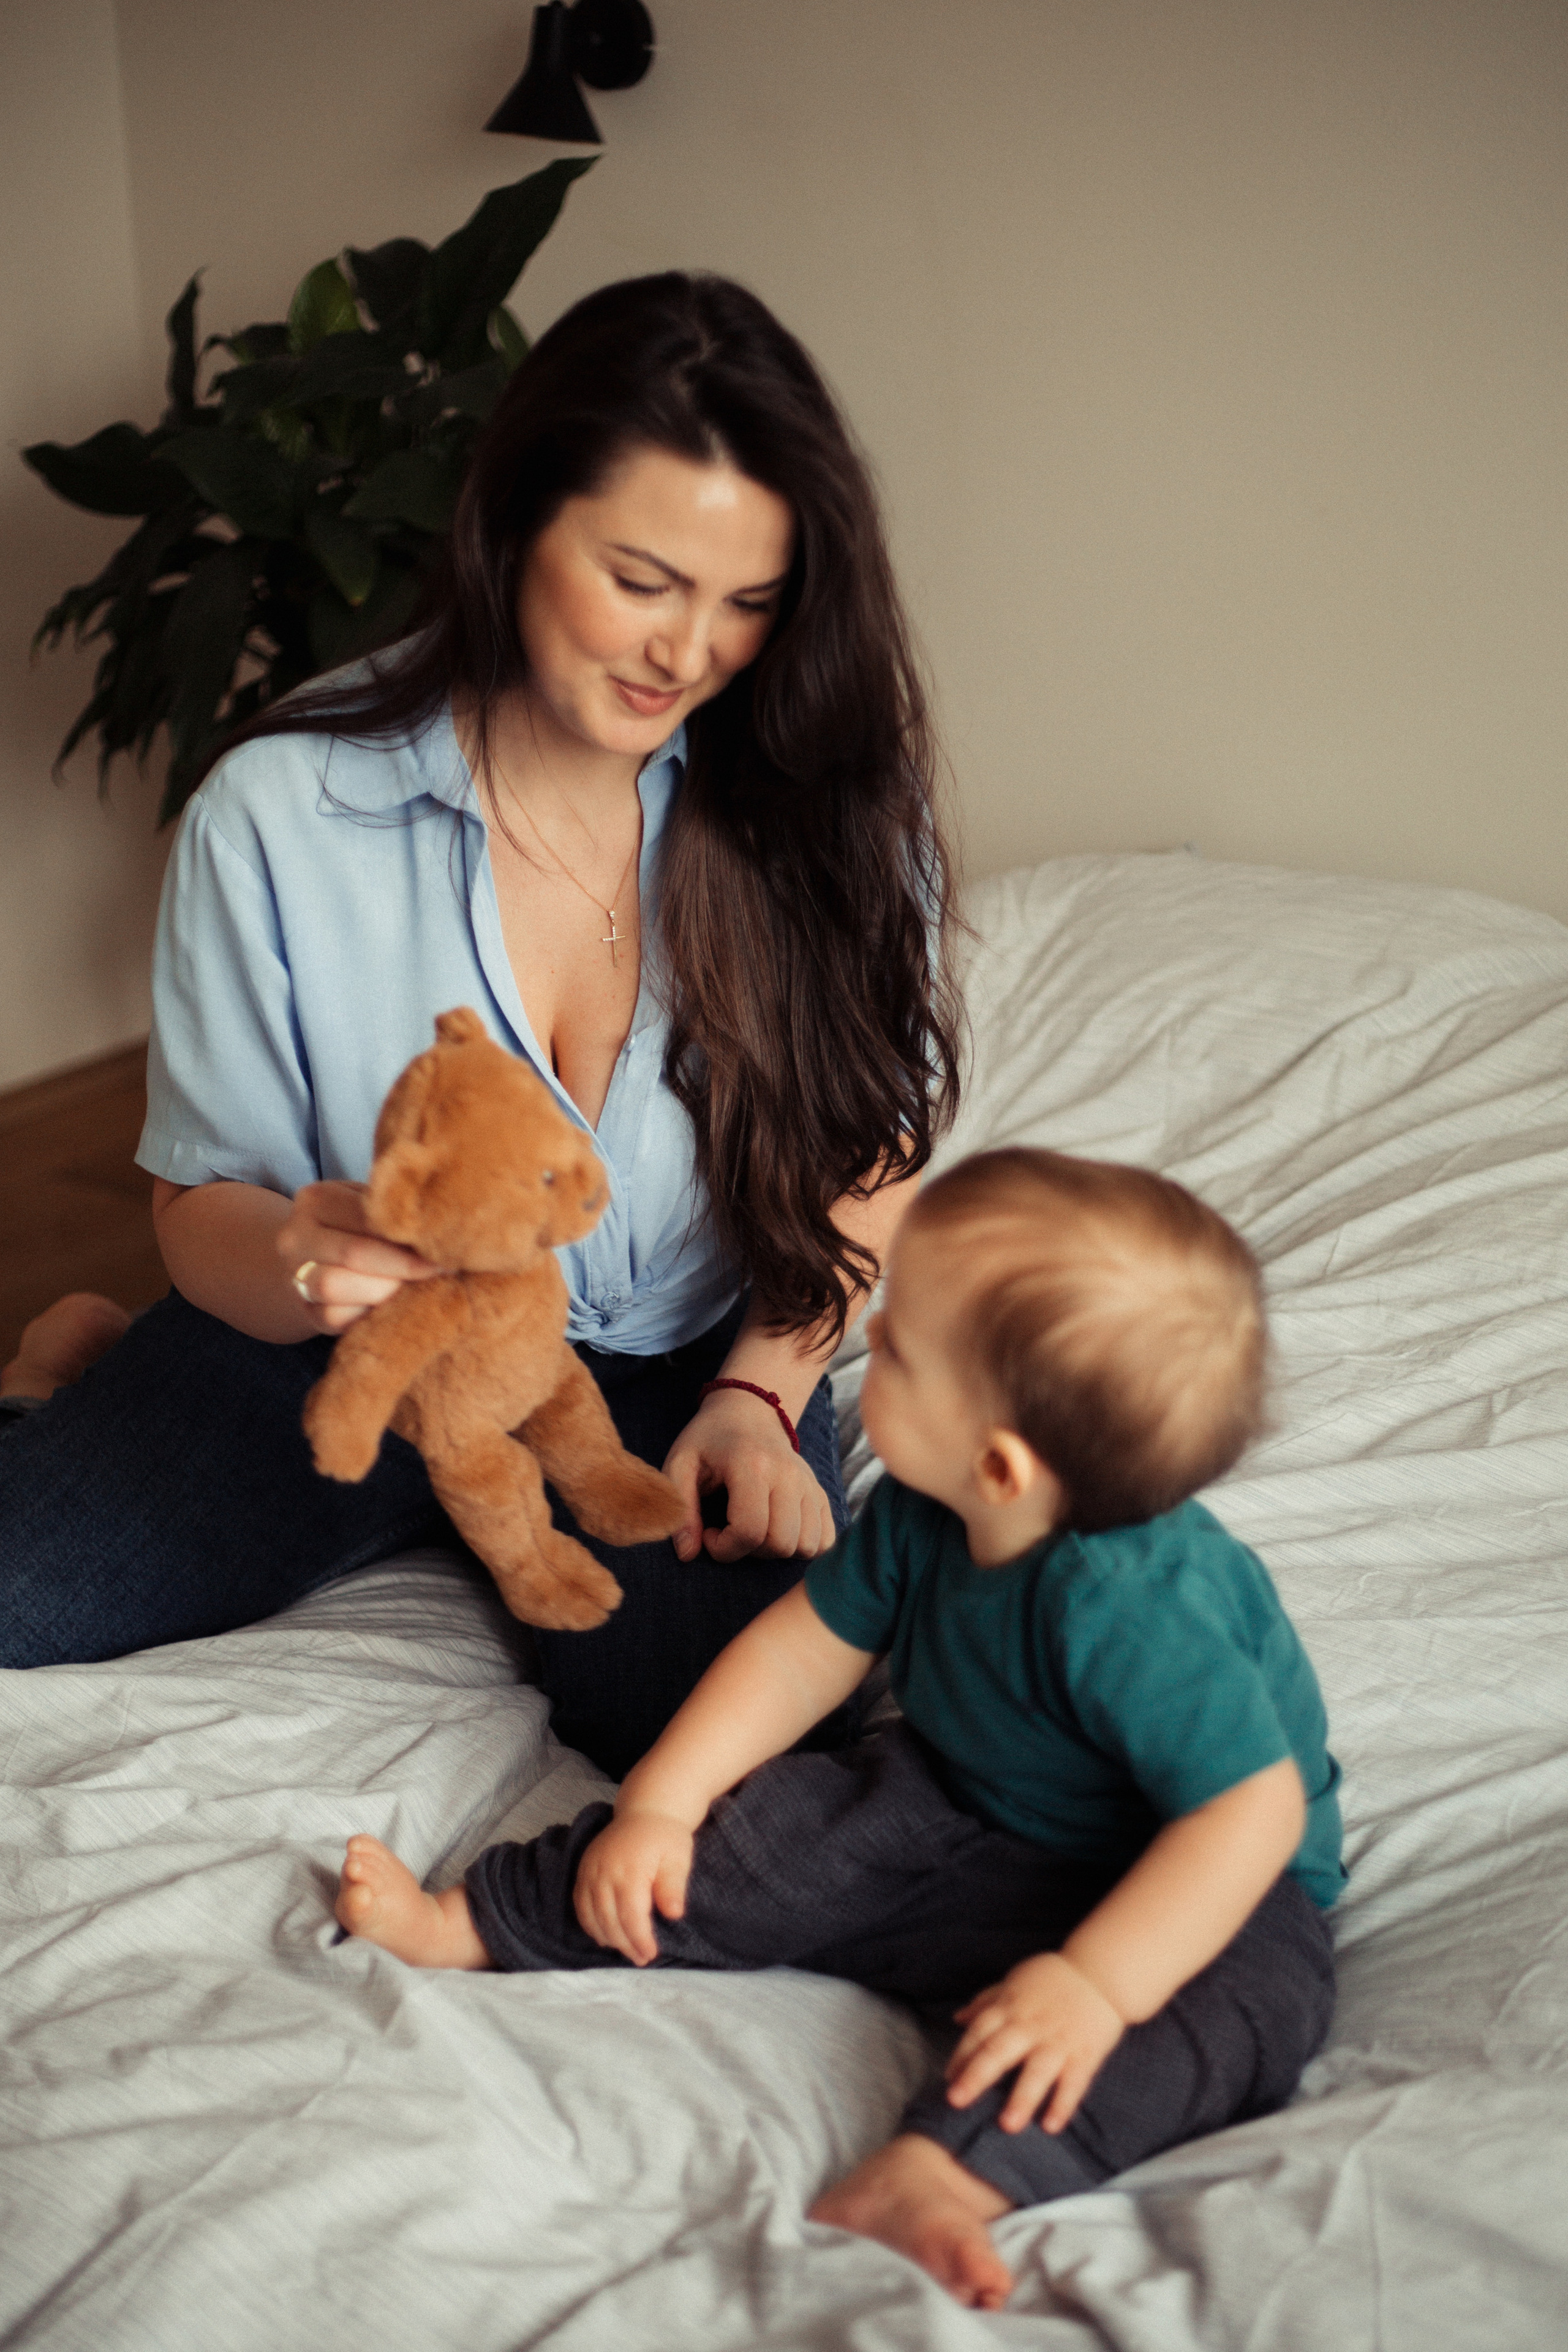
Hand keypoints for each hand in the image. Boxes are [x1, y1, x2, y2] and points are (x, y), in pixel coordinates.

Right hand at [276, 1180, 445, 1336]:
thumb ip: (393, 1212)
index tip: (451, 1242)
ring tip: (419, 1287)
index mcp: (314, 1199)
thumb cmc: (355, 1229)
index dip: (411, 1231)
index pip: (368, 1215)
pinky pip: (336, 1317)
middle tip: (444, 1270)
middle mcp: (295, 1236)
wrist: (310, 1263)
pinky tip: (397, 1306)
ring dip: (386, 1290)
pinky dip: (371, 1313)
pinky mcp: (307, 1311)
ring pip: (336, 1286)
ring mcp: (295, 1276)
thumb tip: (448, 1227)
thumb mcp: (367, 1208)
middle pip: (354, 1253)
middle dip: (404, 1265)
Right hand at [573, 1809, 694, 1965]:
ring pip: (592, 1915)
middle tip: (641, 1958)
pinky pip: (579, 1904)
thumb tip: (674, 1913)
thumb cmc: (666, 1837)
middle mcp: (605, 1871)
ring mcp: (590, 1870)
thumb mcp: (679, 1857)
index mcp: (630, 1869)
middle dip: (625, 1944)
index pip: (631, 1916)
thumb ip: (674, 1886)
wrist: (645, 1810)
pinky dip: (589, 1923)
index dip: (639, 1939)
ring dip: (608, 1938)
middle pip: (610, 1920)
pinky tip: (604, 1935)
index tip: (651, 1954)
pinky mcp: (583, 1869)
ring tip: (625, 1950)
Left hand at [663, 1389, 835, 1563]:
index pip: (749, 1531)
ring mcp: (809, 1484)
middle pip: (780, 1543)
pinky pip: (825, 1540)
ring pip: (806, 1546)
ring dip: (776, 1551)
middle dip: (749, 1551)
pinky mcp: (821, 1493)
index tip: (709, 1533)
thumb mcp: (680, 1465)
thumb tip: (687, 1554)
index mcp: (752, 1465)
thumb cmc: (709, 1441)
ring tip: (754, 1529)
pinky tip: (777, 1531)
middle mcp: (788, 1474)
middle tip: (730, 1530)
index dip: (724, 1548)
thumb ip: (681, 1509)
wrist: (748, 1412)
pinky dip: (803, 1546)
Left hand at [946, 1952, 1125, 2134]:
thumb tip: (958, 2018)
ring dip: (1021, 2098)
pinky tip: (1051, 2126)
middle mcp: (1030, 2026)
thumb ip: (986, 2001)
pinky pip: (1073, 2083)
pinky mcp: (1085, 2055)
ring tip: (1007, 2125)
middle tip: (956, 2100)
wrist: (1102, 1972)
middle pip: (999, 2051)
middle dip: (976, 2076)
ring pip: (1037, 2072)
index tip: (948, 2078)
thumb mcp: (1015, 1981)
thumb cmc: (1054, 1978)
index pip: (979, 2032)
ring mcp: (1058, 2042)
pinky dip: (1063, 2104)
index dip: (962, 2055)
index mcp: (1011, 2007)